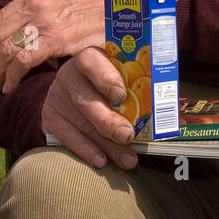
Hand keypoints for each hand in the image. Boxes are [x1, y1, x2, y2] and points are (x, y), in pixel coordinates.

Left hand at [0, 0, 102, 95]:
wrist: (123, 13)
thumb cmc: (98, 16)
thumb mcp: (65, 8)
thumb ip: (43, 19)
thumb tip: (27, 42)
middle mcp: (36, 5)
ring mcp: (44, 20)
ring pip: (4, 49)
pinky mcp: (55, 38)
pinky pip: (21, 60)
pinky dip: (11, 76)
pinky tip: (11, 87)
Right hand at [42, 46, 138, 169]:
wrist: (77, 87)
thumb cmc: (111, 81)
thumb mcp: (121, 73)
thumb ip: (139, 83)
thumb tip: (168, 108)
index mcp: (90, 58)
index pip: (91, 61)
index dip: (105, 77)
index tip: (121, 95)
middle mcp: (69, 75)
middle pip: (86, 99)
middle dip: (108, 120)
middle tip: (127, 135)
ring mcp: (57, 96)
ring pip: (81, 122)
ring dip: (105, 143)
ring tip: (127, 159)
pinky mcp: (49, 116)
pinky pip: (65, 136)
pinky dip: (85, 149)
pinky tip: (101, 160)